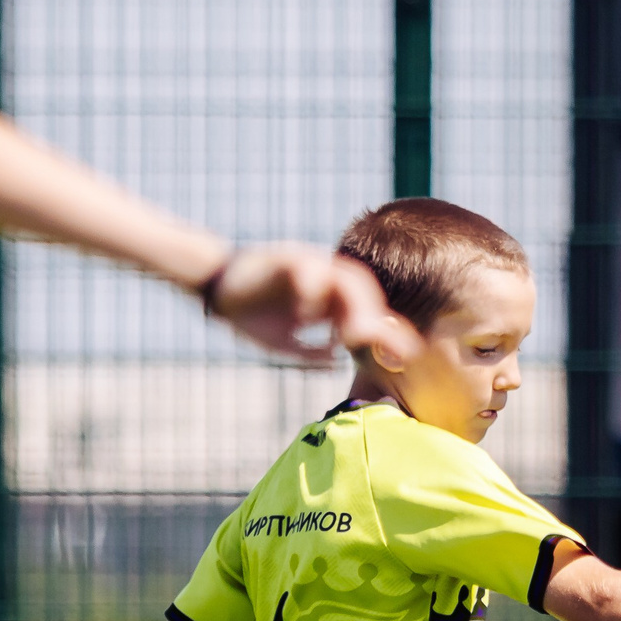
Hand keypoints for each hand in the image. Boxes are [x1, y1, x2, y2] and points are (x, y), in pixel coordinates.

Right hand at [206, 245, 423, 365]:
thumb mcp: (283, 343)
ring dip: (353, 305)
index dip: (389, 331)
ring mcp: (307, 264)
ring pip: (344, 277)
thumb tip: (334, 362)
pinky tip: (310, 315)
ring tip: (354, 334)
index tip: (407, 356)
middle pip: (364, 292)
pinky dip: (311, 288)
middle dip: (376, 319)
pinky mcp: (283, 257)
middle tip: (379, 348)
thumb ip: (310, 352)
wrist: (213, 288)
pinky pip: (305, 267)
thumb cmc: (250, 314)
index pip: (368, 311)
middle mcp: (325, 278)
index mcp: (330, 298)